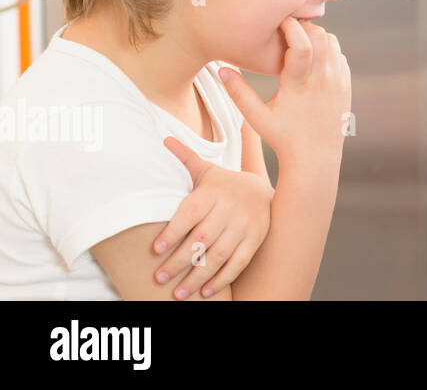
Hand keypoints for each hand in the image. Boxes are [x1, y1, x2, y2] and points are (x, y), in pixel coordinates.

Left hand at [153, 136, 273, 298]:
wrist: (264, 191)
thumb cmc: (225, 184)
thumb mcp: (207, 170)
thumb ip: (185, 158)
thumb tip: (164, 139)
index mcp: (213, 192)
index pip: (190, 213)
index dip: (173, 232)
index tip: (155, 250)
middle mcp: (229, 209)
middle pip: (202, 238)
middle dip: (180, 261)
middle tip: (160, 278)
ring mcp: (244, 226)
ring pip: (219, 255)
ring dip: (198, 277)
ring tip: (178, 294)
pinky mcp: (255, 239)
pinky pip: (238, 263)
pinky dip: (222, 279)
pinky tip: (206, 292)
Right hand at [217, 17, 351, 170]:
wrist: (315, 158)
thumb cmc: (282, 138)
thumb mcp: (256, 117)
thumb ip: (238, 92)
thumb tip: (221, 68)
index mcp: (300, 84)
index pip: (302, 43)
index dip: (291, 26)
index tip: (279, 20)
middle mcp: (323, 79)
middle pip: (320, 36)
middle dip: (303, 28)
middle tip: (286, 31)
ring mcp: (338, 81)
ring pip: (333, 43)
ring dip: (316, 37)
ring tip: (297, 44)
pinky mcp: (346, 86)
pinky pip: (340, 56)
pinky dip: (328, 51)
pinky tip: (312, 60)